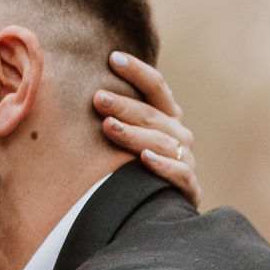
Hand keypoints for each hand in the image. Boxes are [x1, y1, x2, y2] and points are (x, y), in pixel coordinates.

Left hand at [96, 53, 199, 204]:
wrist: (161, 211)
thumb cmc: (136, 169)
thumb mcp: (129, 138)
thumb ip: (116, 115)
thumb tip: (80, 90)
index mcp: (167, 117)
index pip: (156, 87)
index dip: (137, 71)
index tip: (112, 58)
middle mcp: (179, 135)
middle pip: (152, 114)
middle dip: (124, 105)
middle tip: (97, 99)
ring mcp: (185, 160)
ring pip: (161, 142)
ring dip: (134, 133)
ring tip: (108, 127)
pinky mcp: (189, 188)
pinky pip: (179, 174)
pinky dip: (163, 165)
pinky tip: (145, 158)